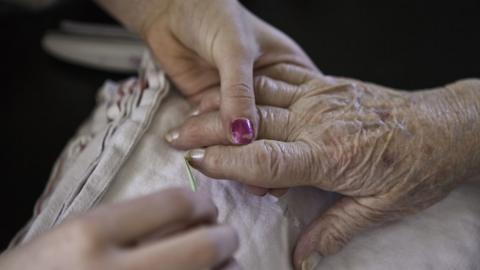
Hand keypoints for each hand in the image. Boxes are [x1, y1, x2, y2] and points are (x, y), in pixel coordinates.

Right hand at [0, 188, 238, 269]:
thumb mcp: (76, 235)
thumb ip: (131, 222)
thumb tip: (191, 214)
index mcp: (91, 236)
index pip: (173, 203)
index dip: (200, 202)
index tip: (206, 207)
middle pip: (204, 246)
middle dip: (225, 237)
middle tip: (225, 235)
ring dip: (227, 269)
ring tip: (223, 263)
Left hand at [97, 0, 316, 195]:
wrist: (169, 9)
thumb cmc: (212, 13)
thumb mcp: (236, 49)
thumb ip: (240, 92)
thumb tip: (243, 135)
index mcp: (287, 67)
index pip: (300, 109)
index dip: (300, 137)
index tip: (297, 166)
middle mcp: (267, 88)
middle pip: (275, 128)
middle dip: (270, 155)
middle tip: (267, 184)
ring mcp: (238, 100)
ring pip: (245, 135)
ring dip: (243, 158)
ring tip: (248, 183)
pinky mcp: (213, 107)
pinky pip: (218, 134)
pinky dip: (219, 151)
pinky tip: (223, 169)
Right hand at [164, 64, 479, 267]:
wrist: (443, 127)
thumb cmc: (416, 166)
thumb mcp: (379, 207)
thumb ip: (334, 231)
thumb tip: (304, 260)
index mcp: (331, 155)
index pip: (266, 159)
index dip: (227, 161)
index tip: (198, 162)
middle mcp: (320, 121)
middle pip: (253, 124)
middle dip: (208, 128)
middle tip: (175, 135)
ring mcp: (321, 98)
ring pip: (260, 97)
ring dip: (222, 104)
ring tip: (190, 110)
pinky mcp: (326, 84)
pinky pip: (281, 79)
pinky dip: (251, 84)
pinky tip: (232, 88)